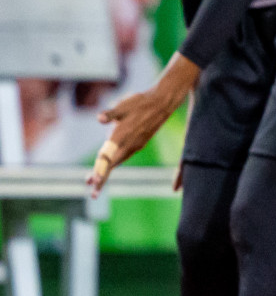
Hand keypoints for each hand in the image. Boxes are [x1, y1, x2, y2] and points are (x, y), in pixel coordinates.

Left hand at [87, 70, 190, 195]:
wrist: (163, 103)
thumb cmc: (141, 102)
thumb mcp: (123, 106)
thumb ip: (111, 114)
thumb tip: (100, 118)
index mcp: (121, 137)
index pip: (108, 157)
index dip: (100, 170)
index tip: (93, 182)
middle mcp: (129, 144)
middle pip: (112, 165)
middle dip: (102, 178)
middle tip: (93, 193)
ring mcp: (135, 145)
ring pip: (119, 161)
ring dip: (108, 171)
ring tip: (96, 180)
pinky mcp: (139, 142)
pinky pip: (125, 155)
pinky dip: (116, 162)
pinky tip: (111, 162)